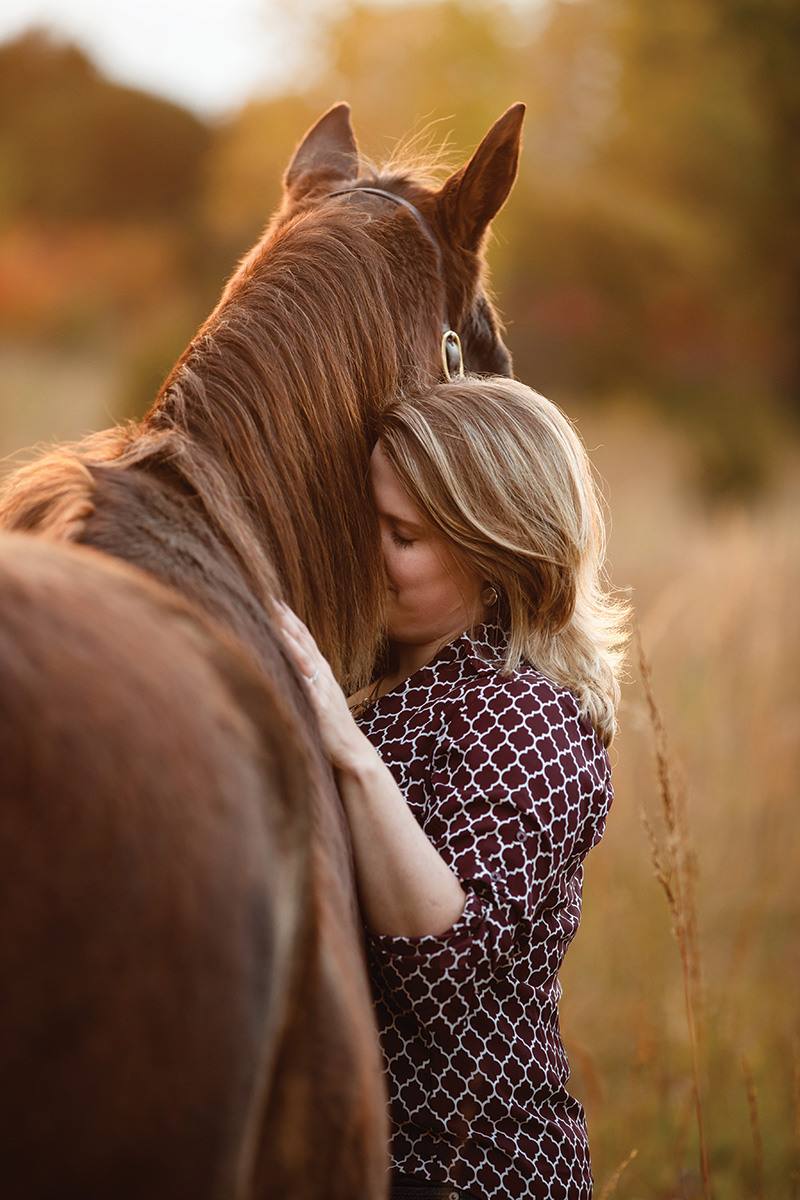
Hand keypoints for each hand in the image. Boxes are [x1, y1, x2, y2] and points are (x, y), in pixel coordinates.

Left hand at [275, 602, 372, 772]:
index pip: (302, 634)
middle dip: (284, 614)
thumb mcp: (317, 693)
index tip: (271, 594)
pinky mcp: (318, 704)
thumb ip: (303, 676)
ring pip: (302, 653)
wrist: (351, 750)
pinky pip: (303, 683)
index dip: (288, 614)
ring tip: (271, 614)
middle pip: (301, 636)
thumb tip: (285, 662)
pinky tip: (281, 655)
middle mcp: (321, 672)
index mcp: (320, 668)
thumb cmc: (330, 724)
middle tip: (266, 593)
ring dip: (287, 633)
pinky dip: (292, 667)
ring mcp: (321, 686)